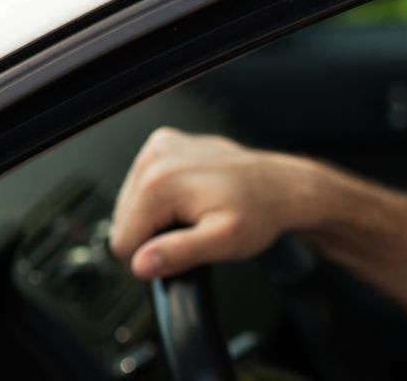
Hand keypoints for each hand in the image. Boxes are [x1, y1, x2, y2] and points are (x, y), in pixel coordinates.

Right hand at [109, 127, 336, 278]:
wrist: (284, 187)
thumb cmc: (260, 211)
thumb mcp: (223, 242)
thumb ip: (180, 253)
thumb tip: (142, 263)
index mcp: (159, 182)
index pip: (122, 241)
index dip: (149, 258)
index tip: (179, 253)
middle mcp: (156, 157)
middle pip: (125, 221)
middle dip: (156, 235)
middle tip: (194, 232)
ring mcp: (161, 146)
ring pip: (133, 203)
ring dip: (159, 216)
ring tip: (197, 213)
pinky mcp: (167, 143)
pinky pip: (145, 182)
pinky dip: (165, 196)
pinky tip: (193, 197)